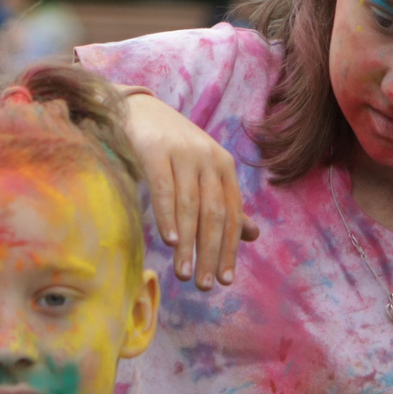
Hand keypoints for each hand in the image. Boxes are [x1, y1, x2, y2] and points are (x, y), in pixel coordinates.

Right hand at [124, 93, 258, 287]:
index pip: (233, 214)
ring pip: (190, 206)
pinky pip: (164, 188)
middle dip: (210, 252)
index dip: (230, 248)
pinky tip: (171, 241)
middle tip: (203, 285)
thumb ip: (225, 204)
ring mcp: (183, 153)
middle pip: (215, 214)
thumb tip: (253, 236)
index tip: (224, 280)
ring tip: (184, 273)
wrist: (138, 109)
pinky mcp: (155, 150)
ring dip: (188, 243)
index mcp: (224, 166)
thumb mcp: (204, 173)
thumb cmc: (174, 149)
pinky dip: (168, 216)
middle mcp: (208, 158)